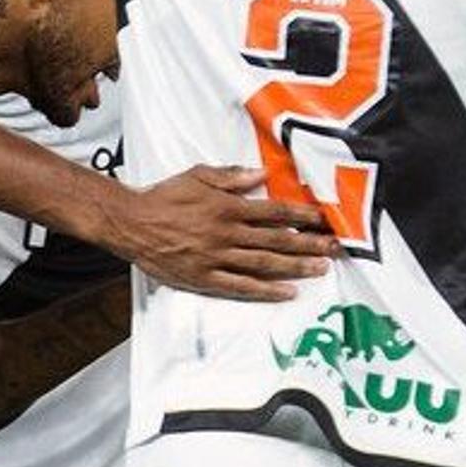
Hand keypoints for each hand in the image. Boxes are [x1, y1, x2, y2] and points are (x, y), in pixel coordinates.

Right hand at [100, 165, 338, 301]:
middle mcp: (227, 232)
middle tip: (335, 249)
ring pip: (265, 264)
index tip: (324, 220)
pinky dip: (266, 290)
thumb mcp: (197, 175)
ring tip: (320, 269)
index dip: (302, 215)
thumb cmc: (162, 197)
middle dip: (309, 244)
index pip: (275, 211)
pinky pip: (241, 287)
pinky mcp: (205, 278)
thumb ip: (231, 177)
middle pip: (277, 239)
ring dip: (296, 266)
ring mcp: (217, 257)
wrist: (131, 222)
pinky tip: (287, 292)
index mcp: (228, 206)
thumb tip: (259, 174)